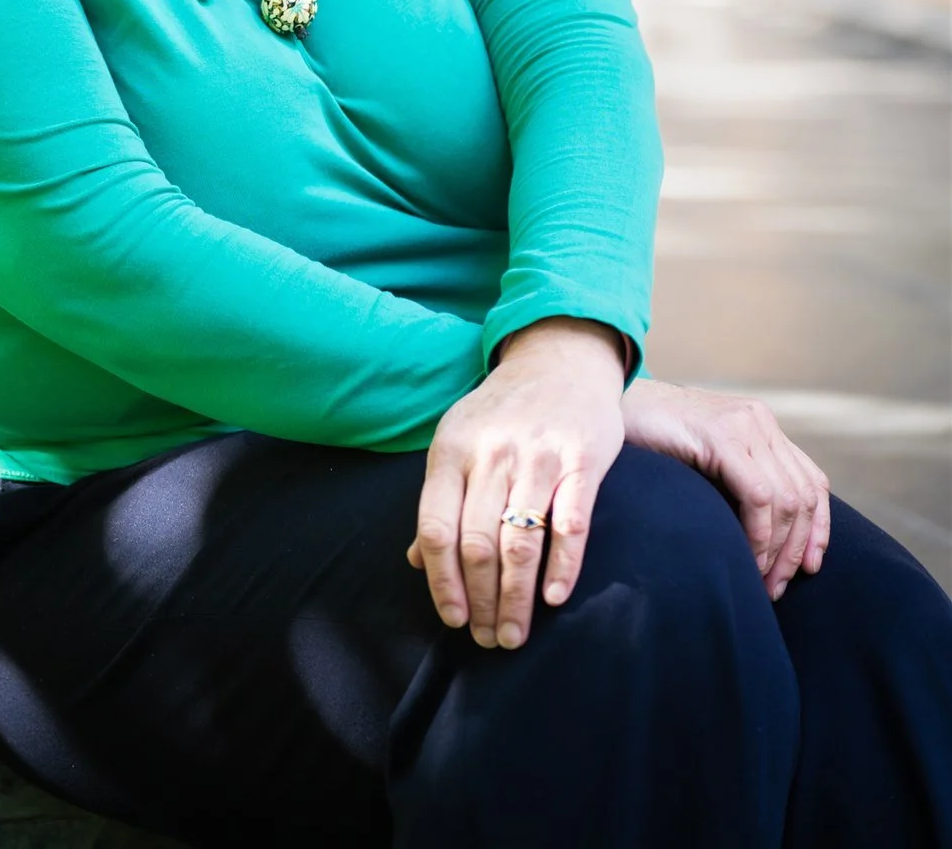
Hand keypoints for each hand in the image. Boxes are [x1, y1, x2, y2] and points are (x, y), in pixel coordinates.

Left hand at [407, 317, 624, 650]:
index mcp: (452, 449)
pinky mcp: (581, 458)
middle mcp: (491, 453)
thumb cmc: (502, 411)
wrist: (559, 359)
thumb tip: (416, 560)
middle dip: (481, 601)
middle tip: (489, 639)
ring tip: (514, 633)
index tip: (453, 619)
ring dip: (516, 598)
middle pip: (478, 543)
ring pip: (520, 541)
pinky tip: (554, 597)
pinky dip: (562, 565)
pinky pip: (570, 522)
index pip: (437, 528)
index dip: (442, 581)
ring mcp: (537, 455)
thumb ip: (441, 499)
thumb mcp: (459, 441)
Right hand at [622, 377, 829, 598]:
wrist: (615, 406)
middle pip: (803, 495)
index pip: (811, 481)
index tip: (810, 568)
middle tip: (777, 588)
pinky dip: (760, 535)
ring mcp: (743, 424)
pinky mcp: (722, 436)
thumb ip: (737, 480)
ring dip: (779, 550)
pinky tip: (749, 558)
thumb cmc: (651, 442)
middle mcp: (759, 421)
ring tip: (763, 582)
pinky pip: (759, 496)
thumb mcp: (706, 460)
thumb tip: (770, 538)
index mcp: (760, 425)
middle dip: (797, 550)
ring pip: (786, 500)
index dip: (818, 528)